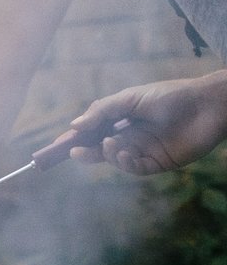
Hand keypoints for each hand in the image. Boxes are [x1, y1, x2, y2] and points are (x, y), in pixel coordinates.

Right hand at [62, 72, 226, 174]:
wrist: (205, 105)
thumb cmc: (169, 96)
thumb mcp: (130, 98)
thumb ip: (102, 111)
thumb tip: (74, 125)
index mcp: (121, 119)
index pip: (93, 130)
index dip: (75, 137)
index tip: (58, 143)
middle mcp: (130, 135)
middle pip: (100, 147)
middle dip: (84, 151)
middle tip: (73, 151)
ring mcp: (144, 149)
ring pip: (116, 159)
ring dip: (108, 154)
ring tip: (110, 144)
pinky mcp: (159, 162)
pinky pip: (135, 168)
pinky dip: (126, 163)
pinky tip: (126, 153)